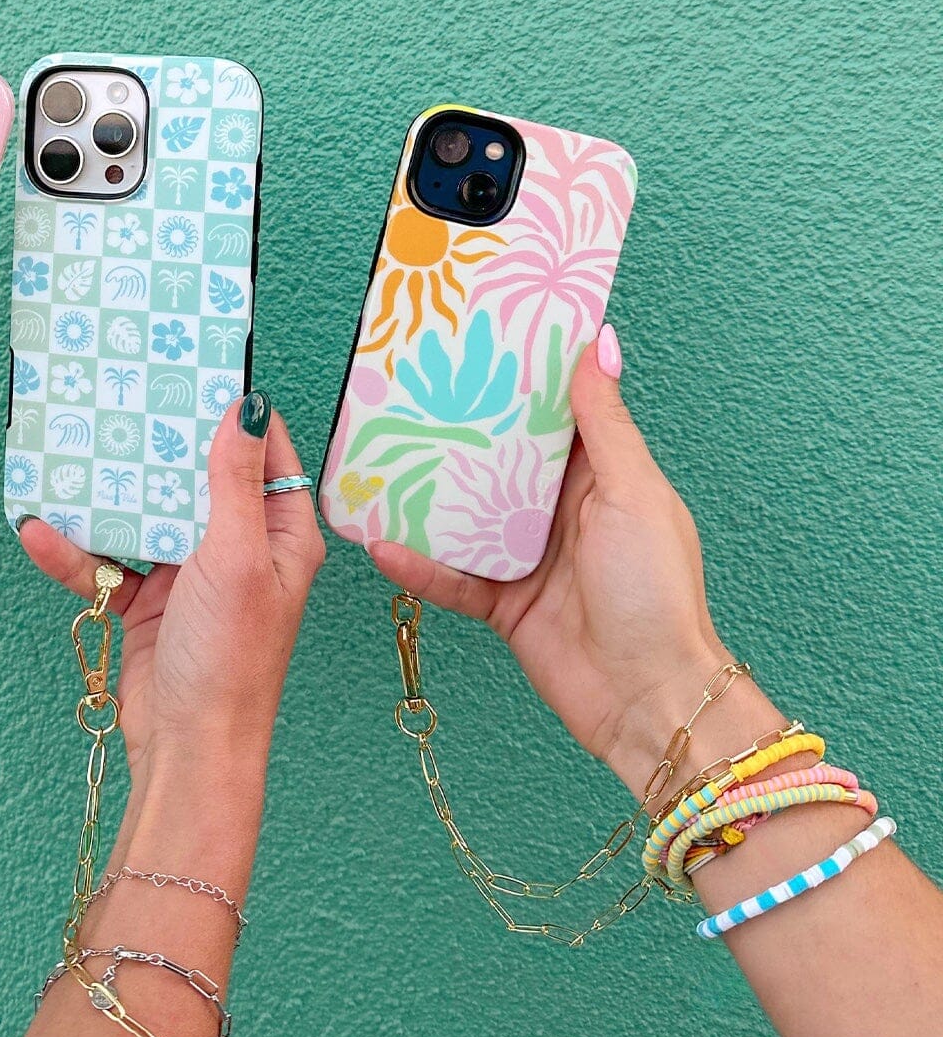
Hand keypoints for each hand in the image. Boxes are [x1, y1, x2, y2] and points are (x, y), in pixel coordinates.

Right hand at [18, 393, 325, 796]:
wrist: (188, 746)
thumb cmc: (230, 657)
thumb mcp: (238, 558)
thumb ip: (235, 482)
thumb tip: (246, 407)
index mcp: (281, 533)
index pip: (264, 452)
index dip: (234, 410)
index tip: (195, 368)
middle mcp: (238, 547)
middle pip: (195, 476)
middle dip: (156, 444)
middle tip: (119, 396)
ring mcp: (190, 573)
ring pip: (145, 516)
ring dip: (108, 496)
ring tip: (66, 457)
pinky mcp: (147, 601)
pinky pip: (108, 563)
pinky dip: (76, 553)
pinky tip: (40, 532)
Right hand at [369, 327, 731, 791]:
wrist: (647, 698)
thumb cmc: (656, 592)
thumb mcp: (630, 493)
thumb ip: (605, 423)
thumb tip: (600, 343)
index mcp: (601, 477)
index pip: (555, 415)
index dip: (522, 379)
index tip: (483, 338)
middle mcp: (561, 513)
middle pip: (500, 461)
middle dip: (461, 430)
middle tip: (411, 389)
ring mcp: (529, 558)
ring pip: (466, 516)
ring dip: (428, 497)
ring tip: (380, 462)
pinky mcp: (503, 603)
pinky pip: (451, 577)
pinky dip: (419, 565)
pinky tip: (384, 546)